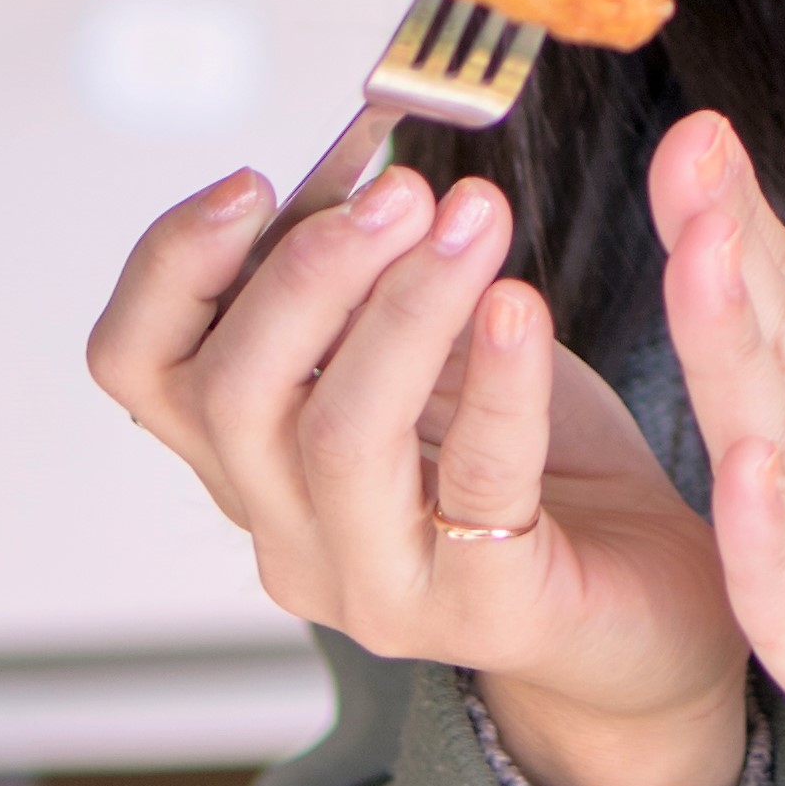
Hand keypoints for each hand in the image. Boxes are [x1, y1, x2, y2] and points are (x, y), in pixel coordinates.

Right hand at [88, 161, 751, 785]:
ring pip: (338, 436)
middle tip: (404, 191)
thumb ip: (375, 282)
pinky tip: (521, 307)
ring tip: (474, 219)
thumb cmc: (535, 468)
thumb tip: (366, 170)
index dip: (172, 265)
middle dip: (309, 272)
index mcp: (251, 459)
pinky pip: (477, 483)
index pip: (138, 365)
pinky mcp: (482, 615)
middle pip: (228, 395)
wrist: (646, 606)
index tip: (256, 181)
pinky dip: (500, 382)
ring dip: (403, 307)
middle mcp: (288, 533)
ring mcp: (374, 589)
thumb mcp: (435, 349)